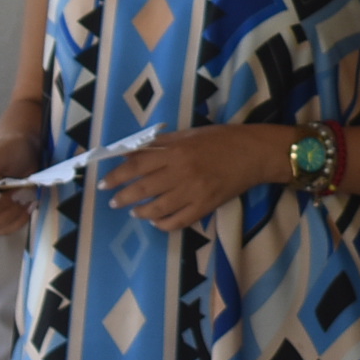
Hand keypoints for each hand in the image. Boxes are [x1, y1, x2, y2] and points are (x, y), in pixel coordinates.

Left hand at [102, 126, 285, 230]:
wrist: (254, 153)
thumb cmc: (221, 139)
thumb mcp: (189, 134)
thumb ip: (161, 144)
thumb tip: (132, 153)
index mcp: (175, 150)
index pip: (136, 165)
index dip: (117, 176)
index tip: (105, 184)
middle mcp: (181, 172)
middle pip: (143, 189)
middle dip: (124, 197)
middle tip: (115, 202)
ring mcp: (194, 192)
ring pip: (158, 209)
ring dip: (141, 213)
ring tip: (136, 213)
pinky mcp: (206, 207)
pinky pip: (178, 222)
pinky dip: (163, 225)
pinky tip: (158, 222)